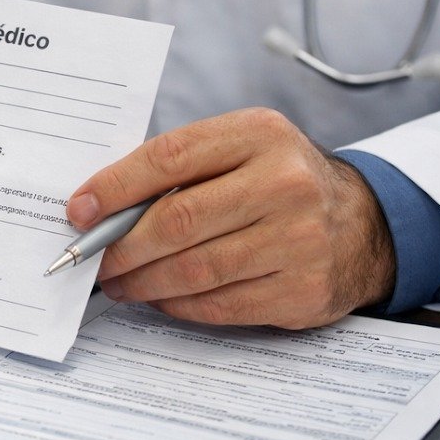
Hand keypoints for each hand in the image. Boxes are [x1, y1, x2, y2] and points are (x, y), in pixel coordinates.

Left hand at [68, 108, 393, 328]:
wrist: (361, 223)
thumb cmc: (278, 182)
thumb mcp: (240, 149)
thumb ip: (178, 168)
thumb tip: (99, 207)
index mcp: (260, 135)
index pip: (169, 157)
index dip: (114, 187)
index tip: (78, 210)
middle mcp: (285, 183)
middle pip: (177, 221)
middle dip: (121, 246)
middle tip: (92, 259)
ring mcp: (299, 240)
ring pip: (194, 270)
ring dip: (141, 281)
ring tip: (117, 282)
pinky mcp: (303, 289)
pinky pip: (219, 305)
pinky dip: (176, 304)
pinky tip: (158, 297)